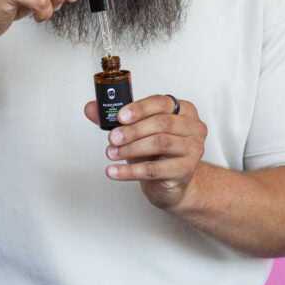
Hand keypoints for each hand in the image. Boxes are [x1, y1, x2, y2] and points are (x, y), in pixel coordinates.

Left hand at [84, 95, 207, 209]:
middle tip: (112, 138)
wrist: (171, 182)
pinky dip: (130, 171)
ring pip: (159, 144)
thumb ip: (116, 118)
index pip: (162, 102)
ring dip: (130, 148)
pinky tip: (114, 172)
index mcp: (184, 110)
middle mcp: (193, 127)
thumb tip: (91, 108)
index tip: (120, 116)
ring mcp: (193, 149)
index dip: (139, 108)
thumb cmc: (157, 151)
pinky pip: (154, 169)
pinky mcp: (185, 170)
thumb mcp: (138, 131)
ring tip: (112, 153)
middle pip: (161, 123)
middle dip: (132, 130)